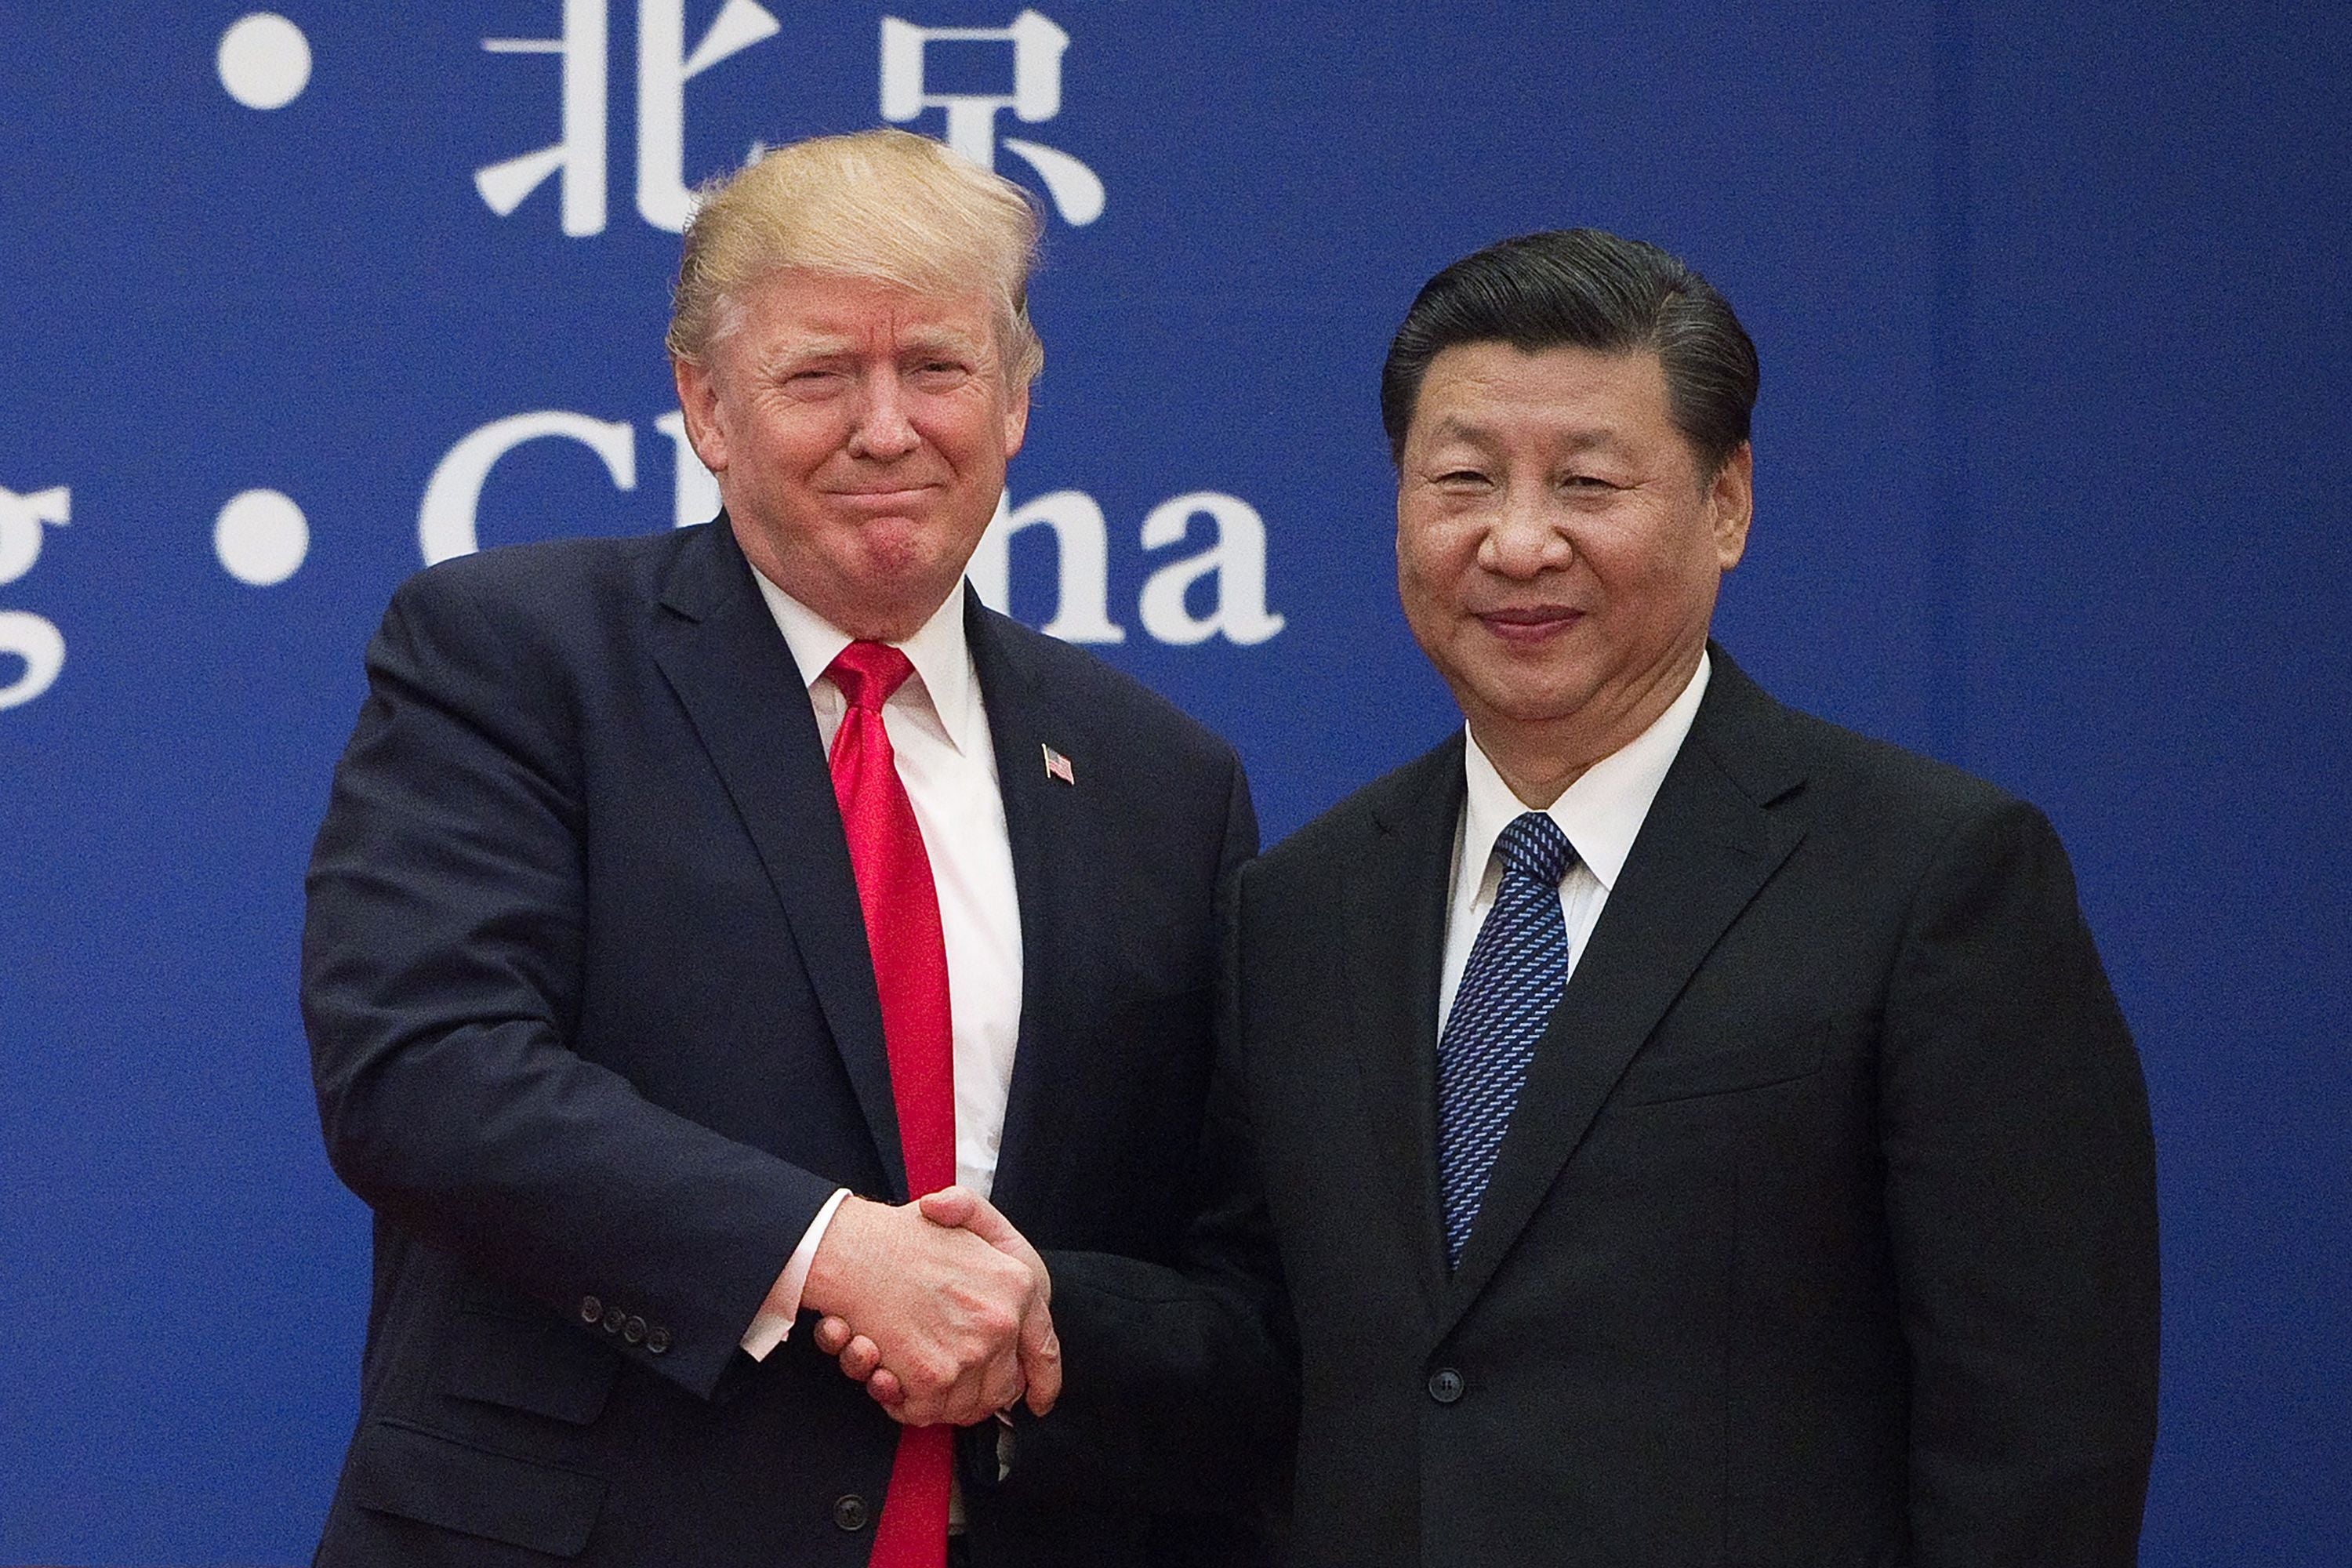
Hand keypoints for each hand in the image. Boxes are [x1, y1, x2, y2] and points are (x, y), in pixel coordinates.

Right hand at [813, 1187, 1059, 1419]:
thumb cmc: (900, 1233)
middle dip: (976, 1396)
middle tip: (946, 1386)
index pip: (1044, 1350)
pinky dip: (902, 1404)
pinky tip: (884, 1376)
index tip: (1036, 1400)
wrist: (851, 1249)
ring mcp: (970, 1352)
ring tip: (904, 1375)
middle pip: (1002, 1389)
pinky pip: (925, 1412)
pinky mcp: (934, 1378)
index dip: (1041, 1382)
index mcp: (1019, 1284)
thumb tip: (999, 1286)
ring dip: (936, 1403)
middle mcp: (1003, 1321)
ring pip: (963, 1407)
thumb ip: (988, 1231)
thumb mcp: (962, 1212)